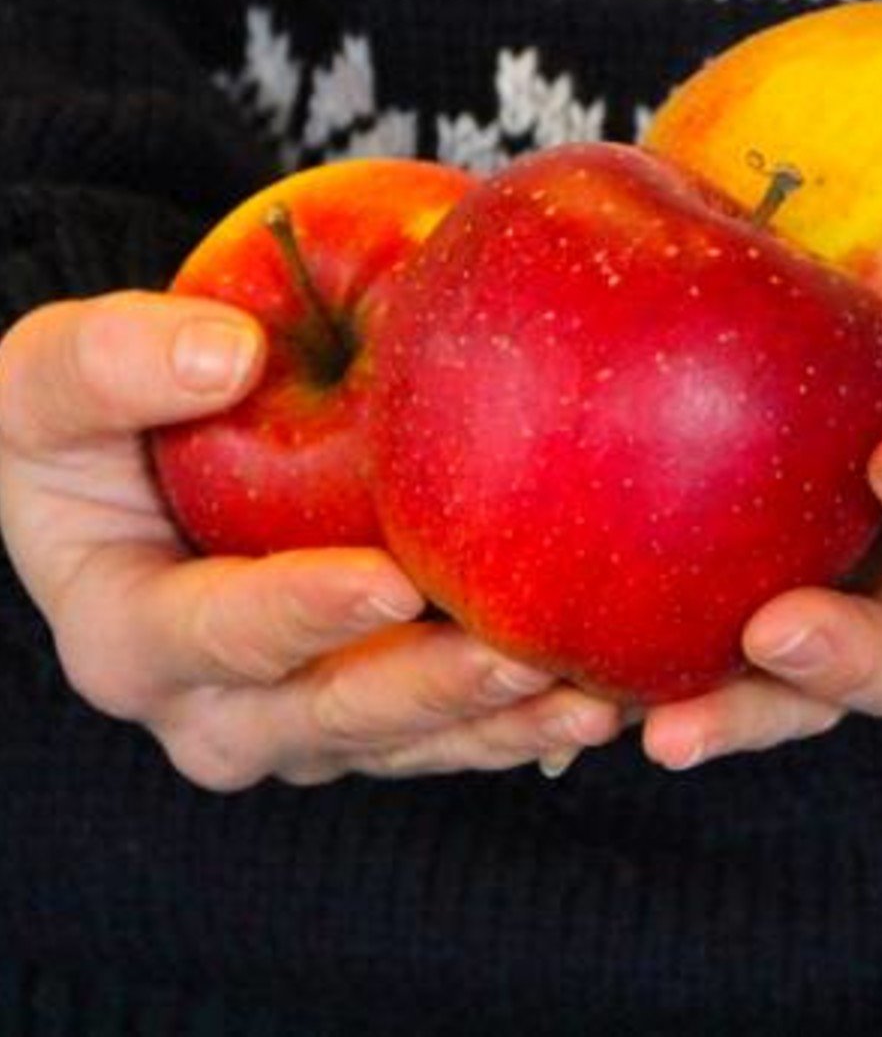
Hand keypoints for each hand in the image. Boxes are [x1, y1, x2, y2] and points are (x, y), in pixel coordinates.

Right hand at [0, 290, 622, 789]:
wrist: (142, 456)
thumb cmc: (92, 412)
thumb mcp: (52, 373)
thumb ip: (113, 359)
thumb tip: (226, 353)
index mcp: (126, 635)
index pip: (215, 633)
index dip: (300, 614)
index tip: (389, 579)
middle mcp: (212, 706)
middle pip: (330, 716)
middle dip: (429, 692)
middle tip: (524, 653)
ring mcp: (301, 720)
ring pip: (407, 743)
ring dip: (500, 723)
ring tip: (596, 693)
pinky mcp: (374, 711)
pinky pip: (452, 731)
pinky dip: (527, 718)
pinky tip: (612, 688)